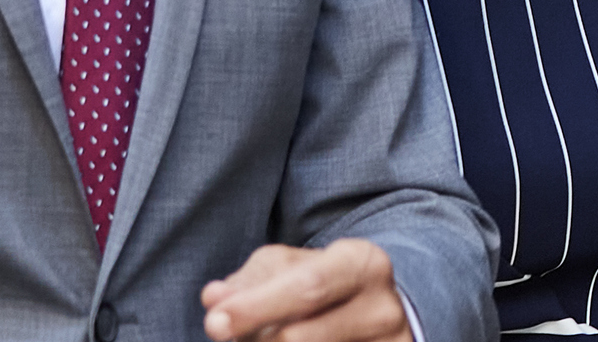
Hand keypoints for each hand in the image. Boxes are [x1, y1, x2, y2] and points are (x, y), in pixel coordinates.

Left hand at [200, 238, 407, 341]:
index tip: (214, 321)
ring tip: (256, 337)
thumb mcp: (292, 269)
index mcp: (362, 264)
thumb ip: (251, 282)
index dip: (255, 307)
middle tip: (217, 333)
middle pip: (299, 336)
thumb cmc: (324, 287)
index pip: (307, 287)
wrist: (378, 313)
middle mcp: (382, 308)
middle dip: (251, 338)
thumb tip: (214, 299)